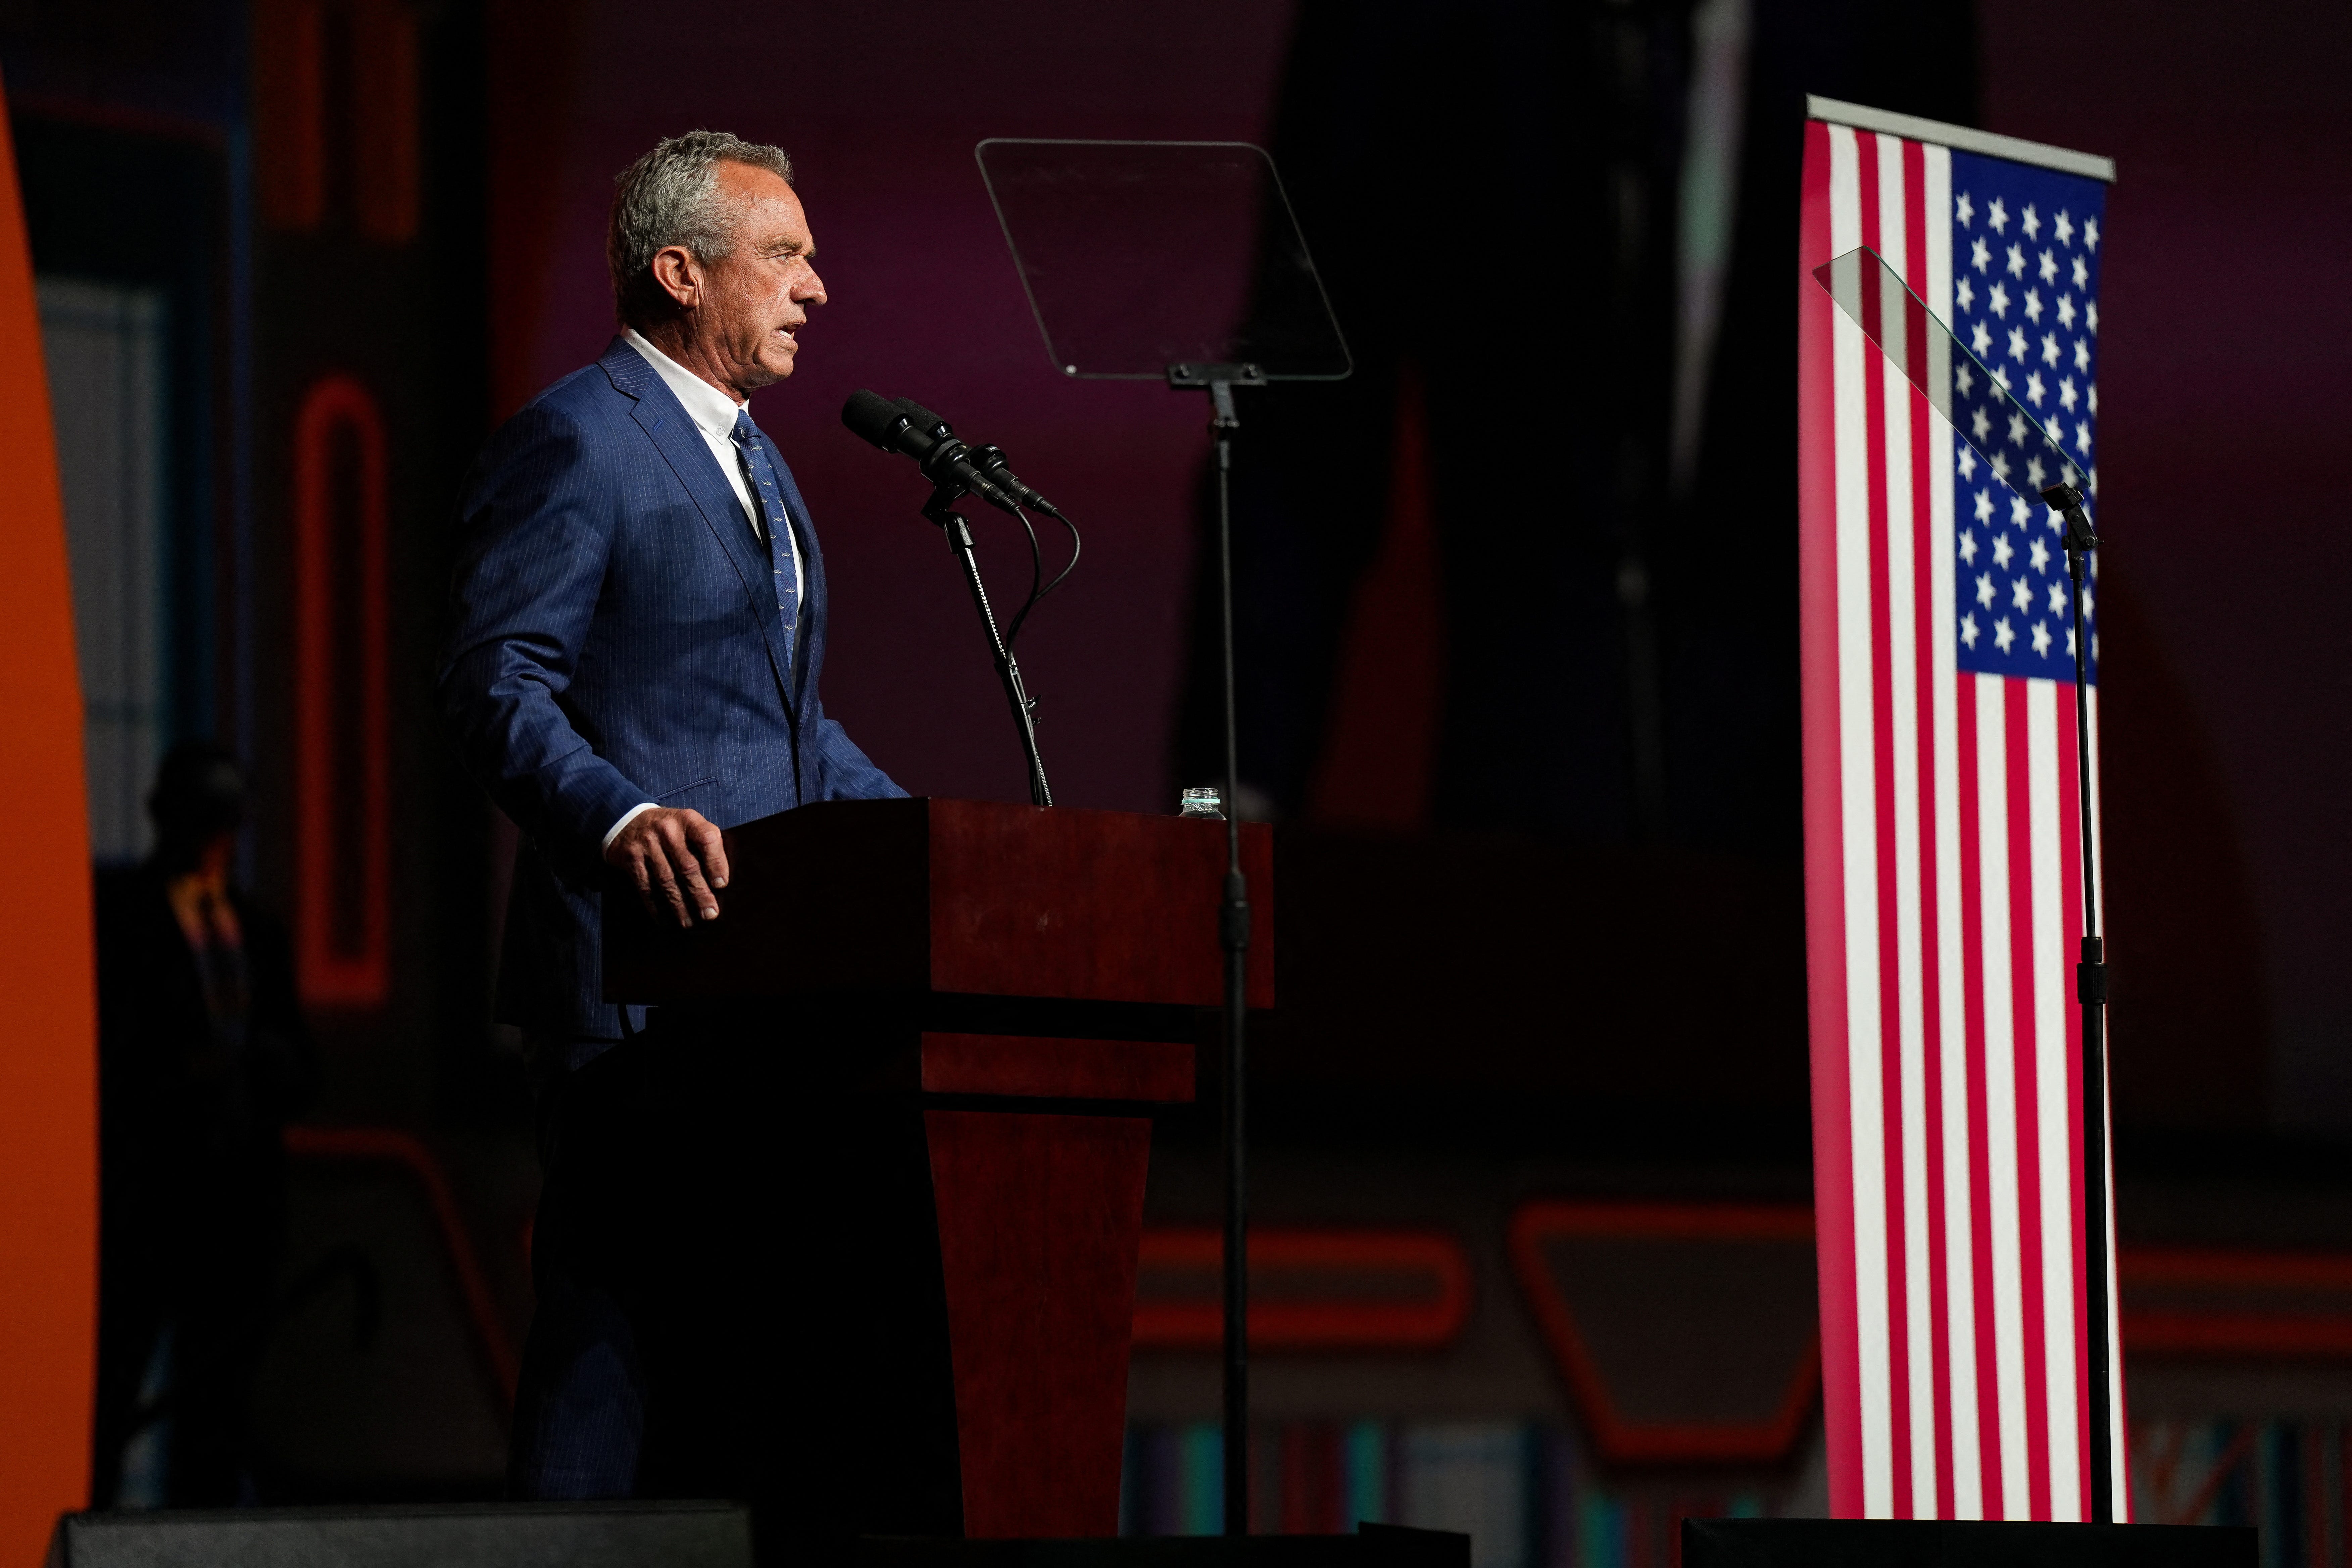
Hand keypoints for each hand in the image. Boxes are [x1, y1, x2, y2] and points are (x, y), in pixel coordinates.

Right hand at [604, 807, 730, 926]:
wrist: (629, 821)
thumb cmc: (671, 830)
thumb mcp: (689, 826)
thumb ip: (706, 845)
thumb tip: (722, 883)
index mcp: (689, 820)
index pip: (707, 838)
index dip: (716, 862)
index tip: (721, 885)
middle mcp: (668, 830)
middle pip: (687, 866)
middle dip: (700, 893)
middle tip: (710, 914)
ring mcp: (648, 844)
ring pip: (667, 880)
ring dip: (679, 905)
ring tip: (690, 923)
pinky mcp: (631, 858)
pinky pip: (646, 887)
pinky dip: (656, 907)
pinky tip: (666, 920)